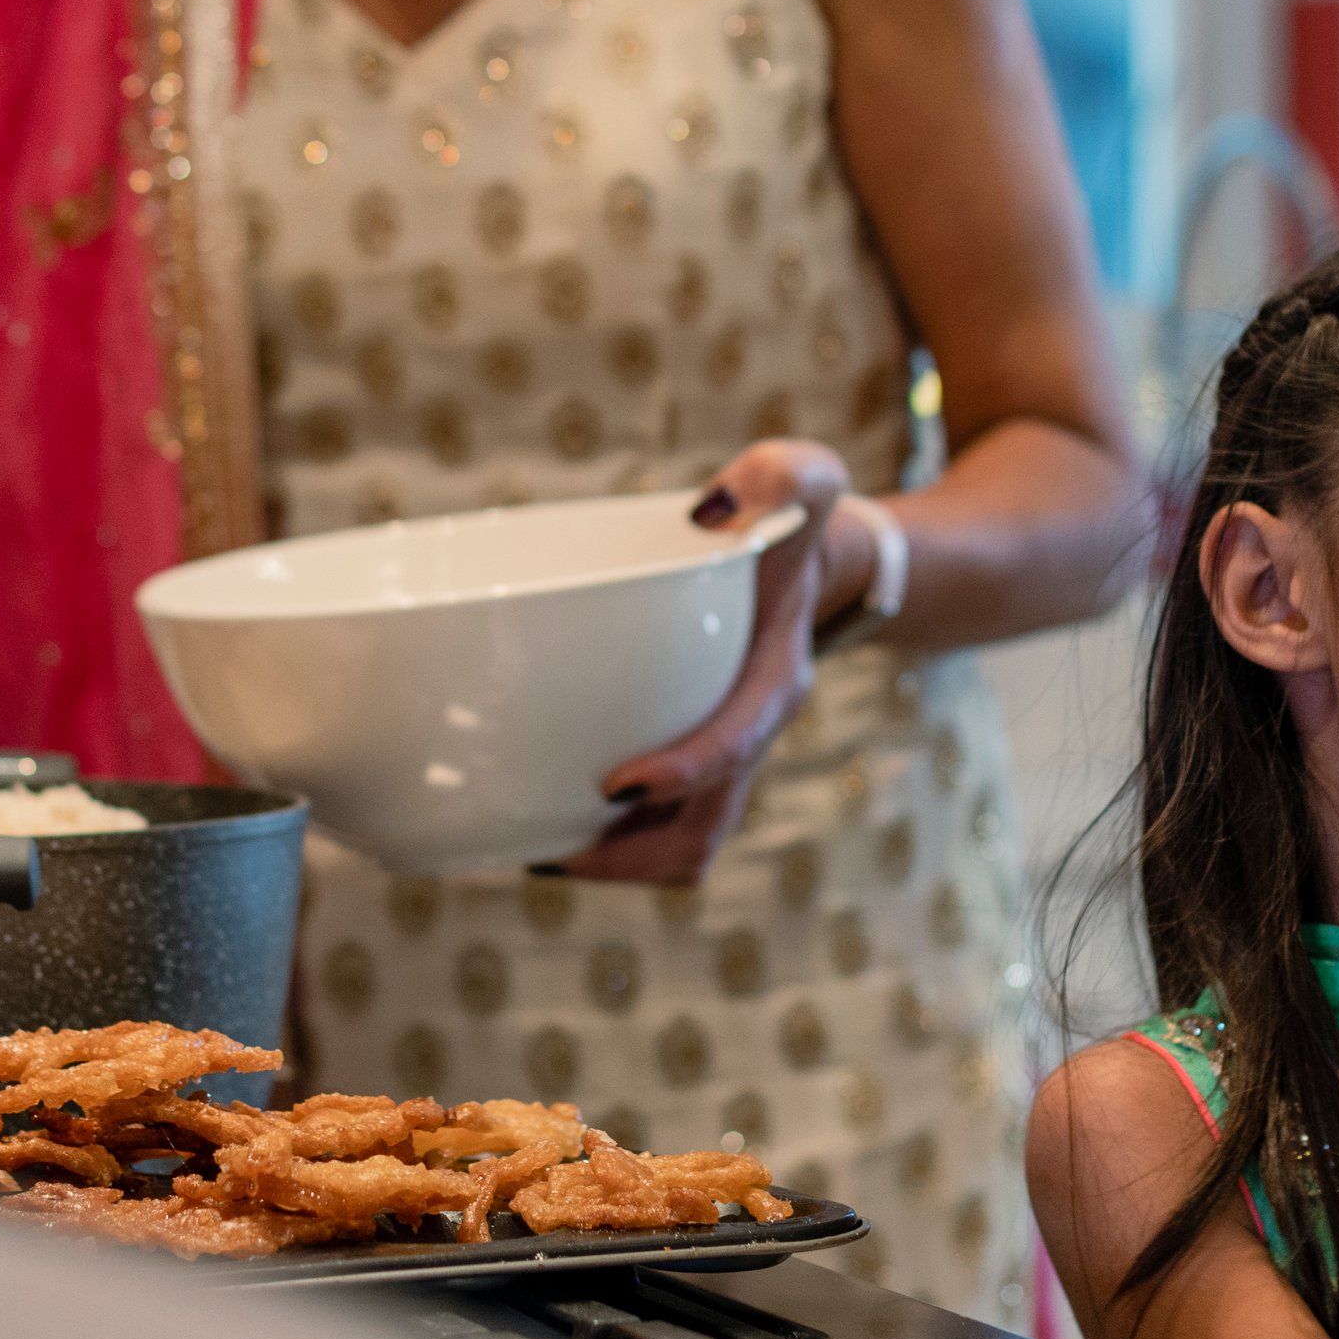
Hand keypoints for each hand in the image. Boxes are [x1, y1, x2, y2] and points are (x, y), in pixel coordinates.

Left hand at [562, 440, 858, 885]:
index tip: (615, 785)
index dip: (682, 774)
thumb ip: (784, 475)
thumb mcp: (802, 478)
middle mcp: (751, 736)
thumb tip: (715, 505)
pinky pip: (656, 831)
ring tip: (534, 849)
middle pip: (699, 833)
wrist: (803, 561)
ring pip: (675, 847)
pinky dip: (607, 842)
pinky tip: (545, 822)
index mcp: (776, 681)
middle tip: (547, 850)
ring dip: (610, 864)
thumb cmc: (786, 518)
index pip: (735, 745)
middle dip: (629, 859)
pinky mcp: (690, 762)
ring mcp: (721, 761)